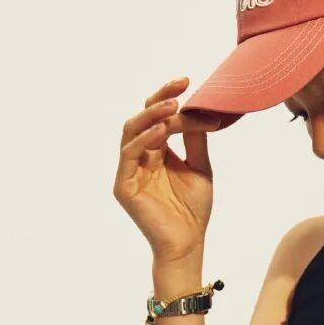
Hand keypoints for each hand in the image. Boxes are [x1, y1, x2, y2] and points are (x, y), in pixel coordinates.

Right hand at [112, 75, 223, 263]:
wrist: (188, 243)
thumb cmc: (193, 210)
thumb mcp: (200, 167)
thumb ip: (195, 139)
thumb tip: (197, 108)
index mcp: (156, 152)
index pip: (157, 117)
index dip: (170, 98)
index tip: (188, 82)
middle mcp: (139, 158)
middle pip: (142, 118)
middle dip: (160, 99)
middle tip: (180, 85)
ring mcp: (128, 171)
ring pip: (131, 131)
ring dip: (151, 115)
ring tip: (172, 106)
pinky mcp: (123, 185)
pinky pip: (128, 154)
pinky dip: (143, 139)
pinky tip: (161, 130)